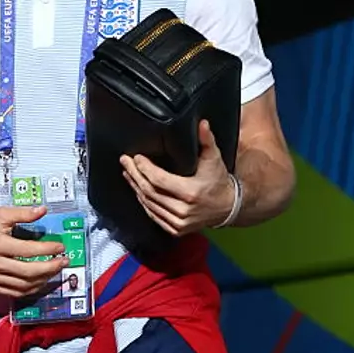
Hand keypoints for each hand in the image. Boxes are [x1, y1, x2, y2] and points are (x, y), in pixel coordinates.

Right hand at [0, 205, 66, 298]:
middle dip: (50, 267)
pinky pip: (16, 293)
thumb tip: (42, 210)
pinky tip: (41, 281)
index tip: (60, 247)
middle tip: (64, 261)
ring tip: (55, 270)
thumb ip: (22, 213)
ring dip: (44, 279)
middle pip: (28, 272)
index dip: (47, 249)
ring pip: (24, 285)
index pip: (27, 250)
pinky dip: (32, 289)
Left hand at [121, 120, 235, 235]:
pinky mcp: (176, 229)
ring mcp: (179, 222)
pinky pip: (153, 214)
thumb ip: (207, 140)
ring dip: (135, 187)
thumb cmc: (219, 181)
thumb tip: (202, 123)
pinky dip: (143, 202)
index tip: (136, 157)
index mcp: (191, 192)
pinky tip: (137, 190)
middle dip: (134, 175)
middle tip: (125, 161)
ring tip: (128, 173)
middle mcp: (183, 210)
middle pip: (149, 191)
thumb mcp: (214, 158)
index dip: (144, 168)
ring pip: (148, 204)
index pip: (158, 180)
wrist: (228, 207)